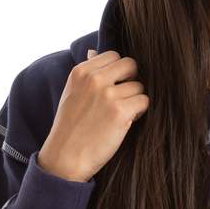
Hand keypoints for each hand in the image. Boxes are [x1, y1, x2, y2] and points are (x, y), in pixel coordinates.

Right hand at [38, 48, 149, 181]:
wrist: (65, 157)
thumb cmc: (70, 127)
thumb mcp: (72, 92)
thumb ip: (87, 72)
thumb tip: (94, 51)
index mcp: (81, 72)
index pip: (114, 56)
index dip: (119, 72)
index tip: (113, 87)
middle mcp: (94, 79)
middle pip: (131, 65)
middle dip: (131, 81)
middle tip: (123, 98)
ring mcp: (107, 95)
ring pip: (139, 86)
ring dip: (135, 100)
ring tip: (121, 114)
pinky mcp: (120, 112)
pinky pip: (144, 101)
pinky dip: (139, 112)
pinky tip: (126, 122)